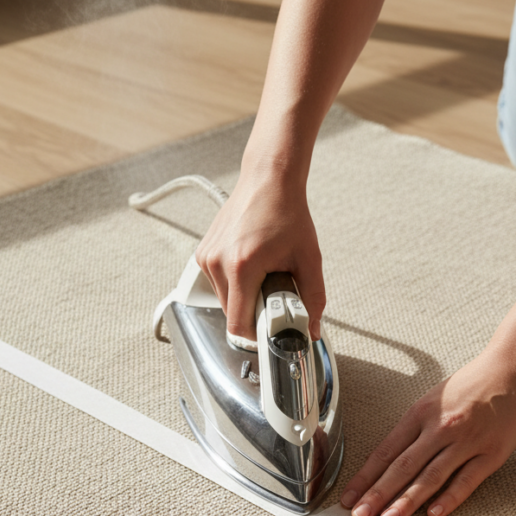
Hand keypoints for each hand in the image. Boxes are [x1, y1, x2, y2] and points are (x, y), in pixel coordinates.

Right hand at [195, 166, 325, 341]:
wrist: (268, 180)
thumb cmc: (286, 212)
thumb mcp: (308, 258)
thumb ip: (313, 298)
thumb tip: (311, 328)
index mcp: (242, 265)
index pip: (238, 325)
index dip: (257, 335)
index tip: (272, 330)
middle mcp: (218, 262)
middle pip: (232, 315)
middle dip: (255, 312)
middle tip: (276, 293)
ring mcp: (206, 258)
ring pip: (224, 302)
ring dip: (245, 298)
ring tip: (264, 274)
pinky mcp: (203, 254)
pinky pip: (218, 286)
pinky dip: (236, 285)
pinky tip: (251, 264)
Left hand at [340, 347, 515, 515]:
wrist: (514, 369)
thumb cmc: (472, 385)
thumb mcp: (433, 400)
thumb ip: (413, 429)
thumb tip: (388, 462)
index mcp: (421, 414)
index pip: (385, 452)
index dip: (365, 478)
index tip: (349, 497)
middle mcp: (441, 428)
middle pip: (402, 466)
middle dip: (377, 494)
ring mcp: (467, 441)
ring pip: (431, 476)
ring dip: (407, 501)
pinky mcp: (492, 453)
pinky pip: (467, 479)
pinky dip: (450, 497)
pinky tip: (433, 513)